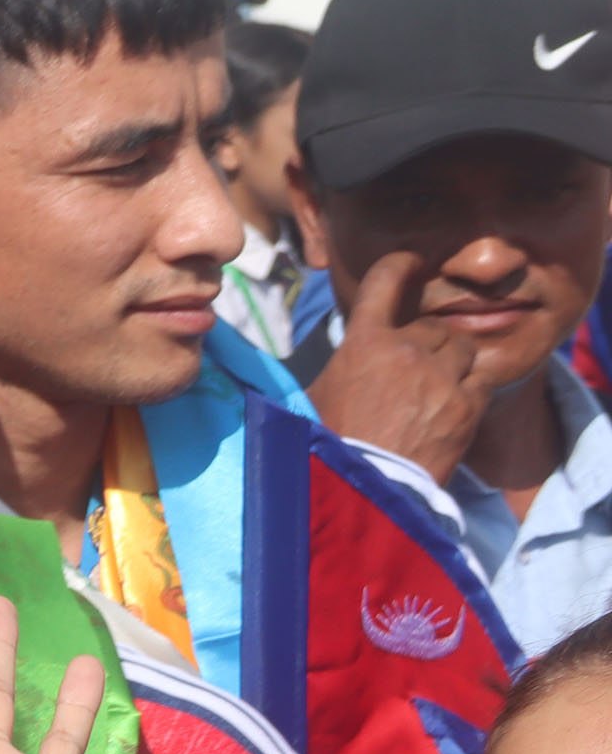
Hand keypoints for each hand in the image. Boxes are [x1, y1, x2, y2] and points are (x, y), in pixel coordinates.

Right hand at [307, 249, 488, 479]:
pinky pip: (481, 379)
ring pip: (462, 348)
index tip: (410, 262)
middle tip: (413, 369)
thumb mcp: (308, 400)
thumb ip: (321, 370)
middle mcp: (405, 351)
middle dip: (425, 343)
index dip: (401, 265)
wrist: (363, 491)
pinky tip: (454, 407)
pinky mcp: (467, 406)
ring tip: (437, 386)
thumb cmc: (327, 446)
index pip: (386, 281)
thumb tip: (272, 362)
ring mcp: (440, 378)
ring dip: (453, 362)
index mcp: (362, 344)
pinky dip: (471, 389)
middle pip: (431, 326)